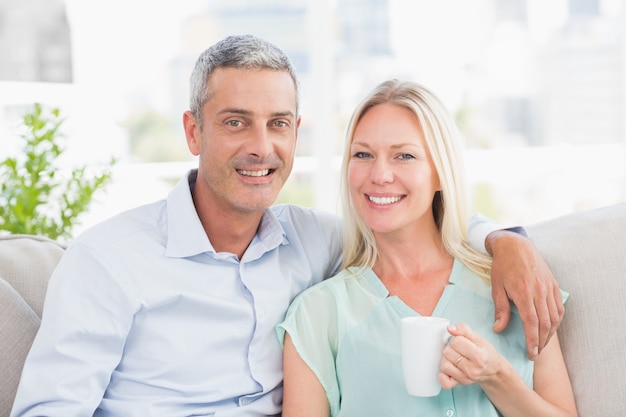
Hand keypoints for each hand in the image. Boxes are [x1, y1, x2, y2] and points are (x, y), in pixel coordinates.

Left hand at [439, 323, 504, 388]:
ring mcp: (466, 378)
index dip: (456, 338)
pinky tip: (449, 369)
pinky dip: (443, 376)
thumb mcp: (478, 338)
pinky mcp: (460, 384)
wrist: (493, 371)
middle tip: (458, 350)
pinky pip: (445, 382)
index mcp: (479, 355)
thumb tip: (450, 328)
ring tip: (454, 358)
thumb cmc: (485, 353)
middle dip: (450, 348)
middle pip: (448, 352)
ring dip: (446, 359)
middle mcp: (473, 369)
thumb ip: (464, 329)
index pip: (456, 342)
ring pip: (444, 365)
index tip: (461, 341)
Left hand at [486, 230, 563, 359]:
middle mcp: (540, 292)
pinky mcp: (554, 285)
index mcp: (524, 293)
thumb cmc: (502, 266)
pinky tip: (550, 328)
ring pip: (555, 317)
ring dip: (550, 334)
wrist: (516, 245)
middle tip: (535, 353)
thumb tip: (498, 329)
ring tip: (541, 344)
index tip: (530, 353)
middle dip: (541, 342)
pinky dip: (557, 320)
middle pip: (546, 324)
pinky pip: (559, 307)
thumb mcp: (496, 287)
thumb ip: (500, 309)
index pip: (532, 324)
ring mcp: (549, 288)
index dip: (532, 341)